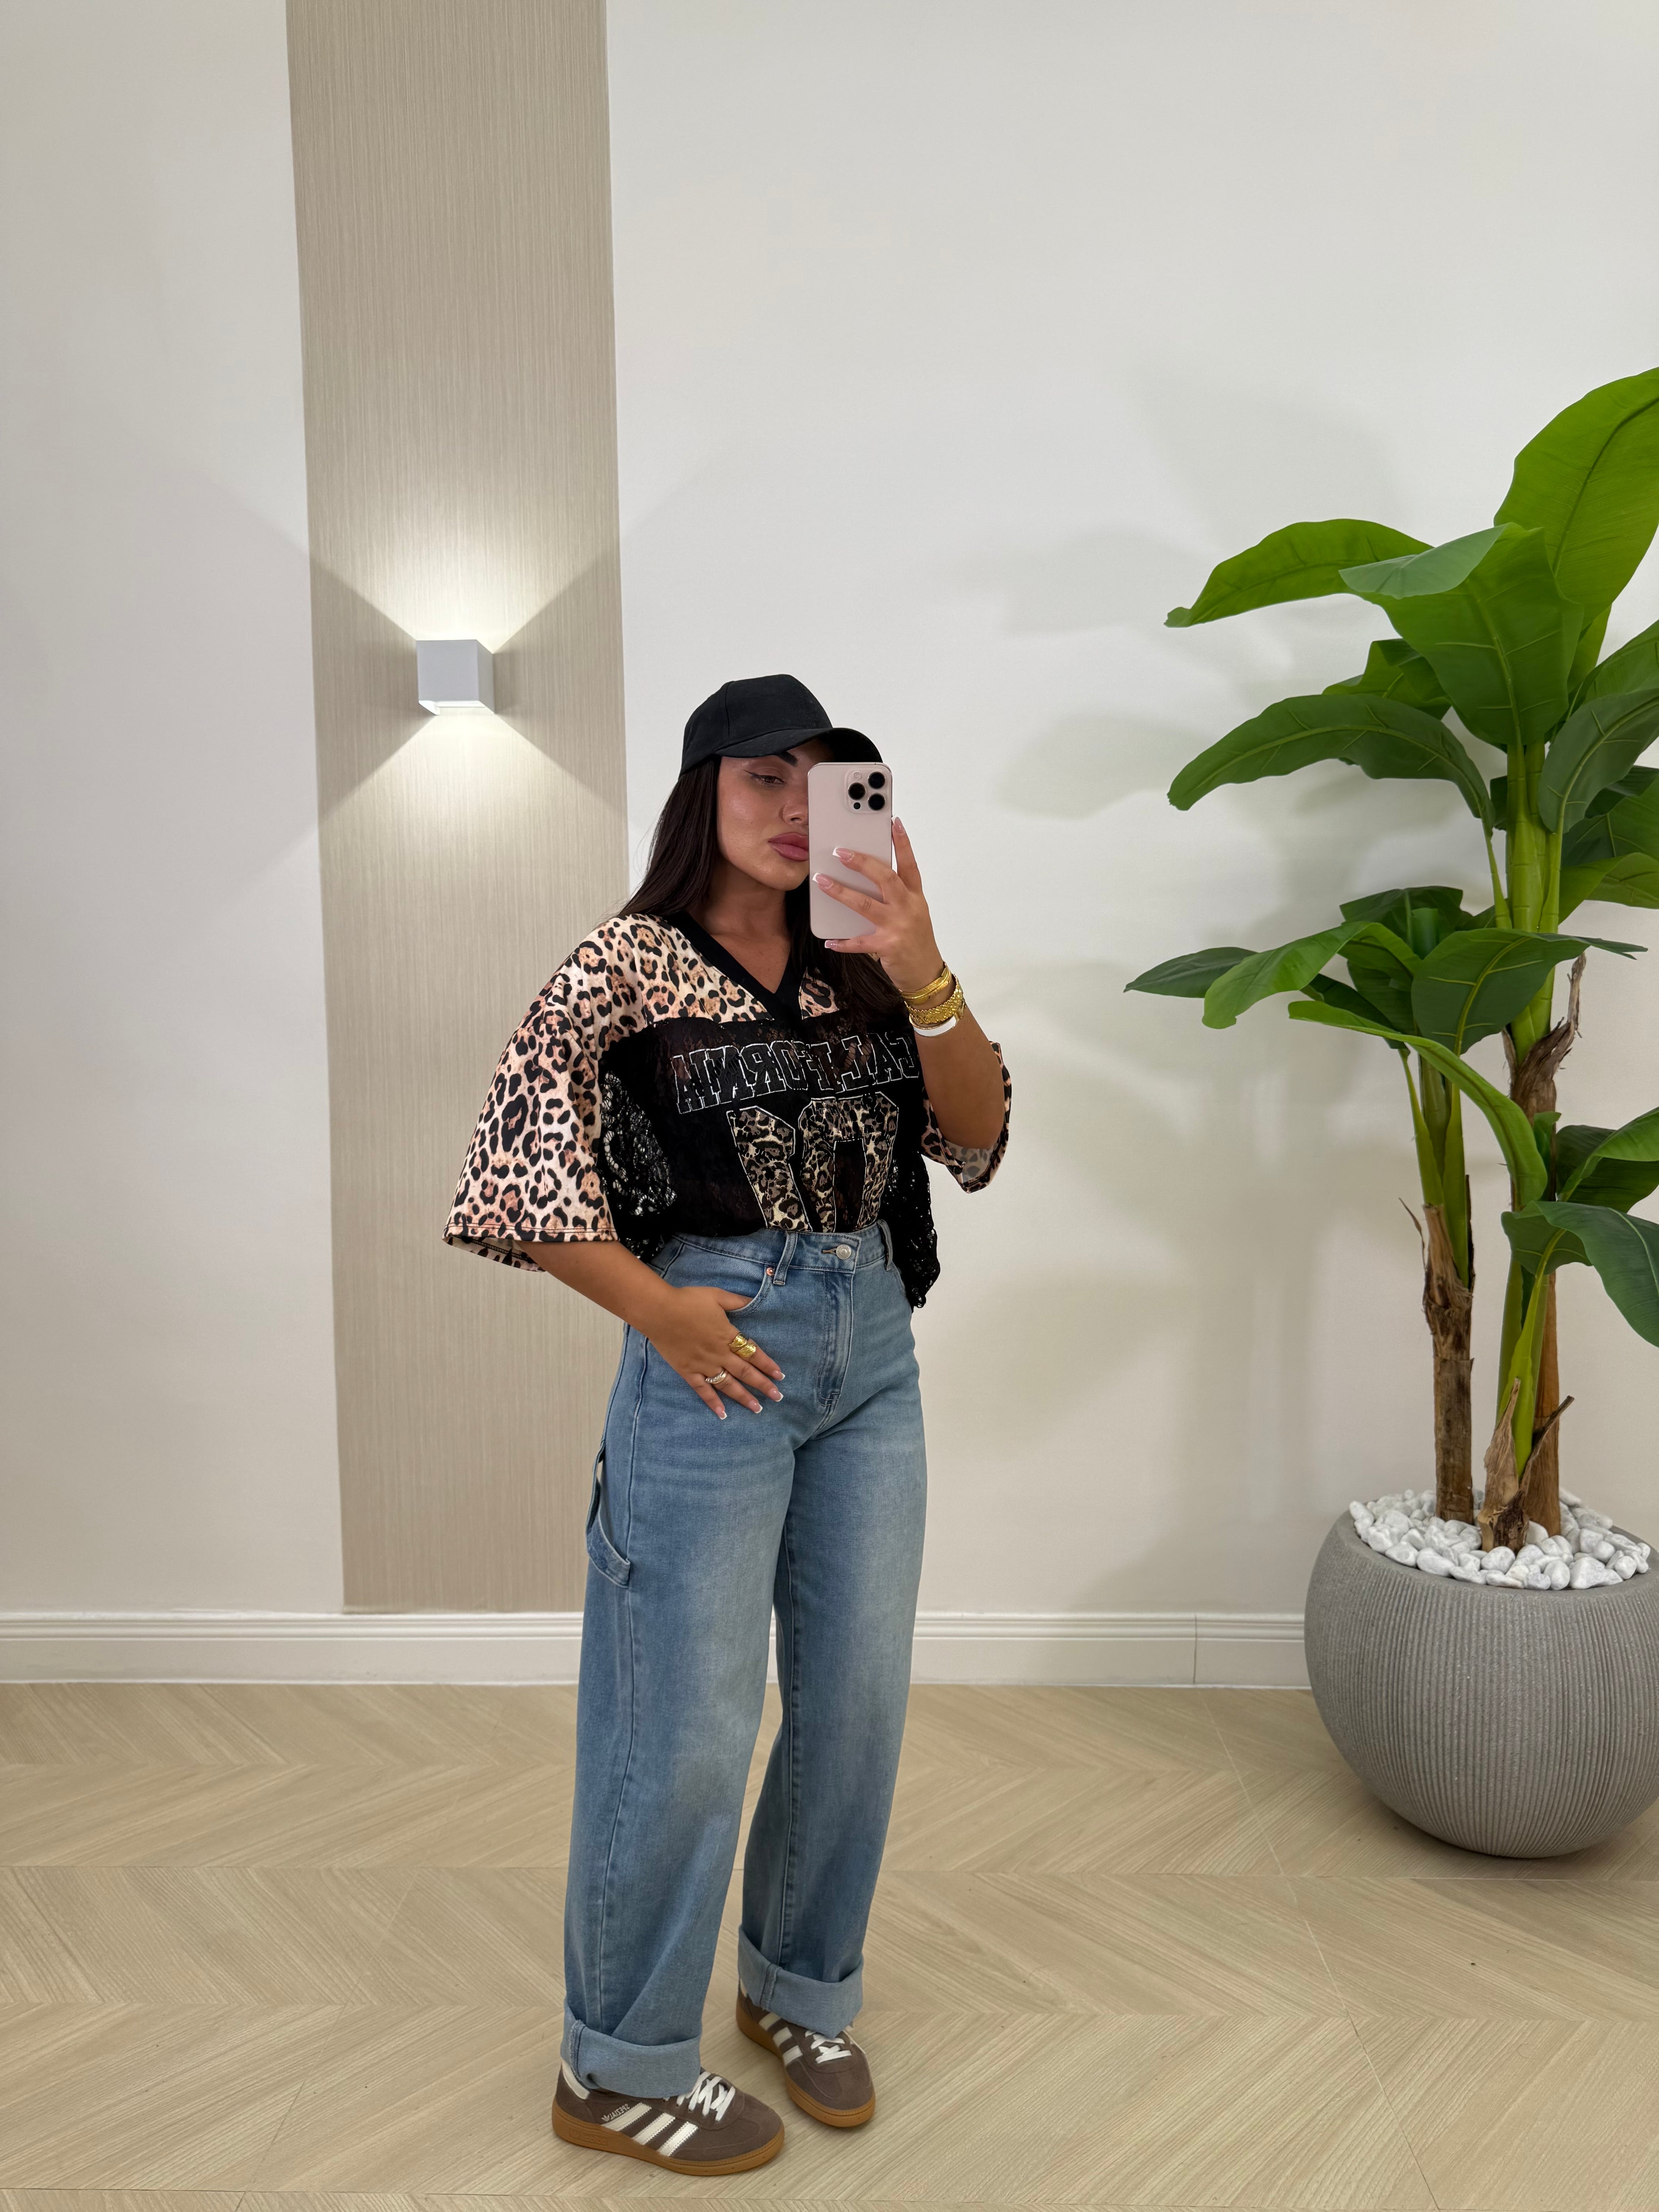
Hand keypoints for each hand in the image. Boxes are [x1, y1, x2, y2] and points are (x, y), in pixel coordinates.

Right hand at [643, 1282, 784, 1419]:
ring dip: (743, 1397)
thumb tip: (755, 1302)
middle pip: (745, 1373)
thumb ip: (738, 1301)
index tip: (780, 1375)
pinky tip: (723, 1414)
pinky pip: (703, 1390)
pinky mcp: (688, 1372)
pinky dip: (713, 1403)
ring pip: (728, 1385)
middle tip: (777, 1397)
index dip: (767, 1364)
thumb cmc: (688, 1301)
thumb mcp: (717, 1296)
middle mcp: (719, 1354)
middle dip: (763, 1385)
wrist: (658, 1311)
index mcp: (727, 1335)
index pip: (753, 1353)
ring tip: (757, 1409)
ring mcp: (703, 1365)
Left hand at [816, 818, 944, 996]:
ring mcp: (898, 927)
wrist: (926, 973)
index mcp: (915, 897)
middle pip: (886, 879)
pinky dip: (843, 942)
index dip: (902, 843)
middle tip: (842, 852)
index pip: (909, 865)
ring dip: (842, 892)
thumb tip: (865, 878)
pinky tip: (830, 941)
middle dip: (863, 863)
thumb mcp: (913, 913)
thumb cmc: (916, 940)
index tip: (894, 823)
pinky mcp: (888, 946)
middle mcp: (908, 908)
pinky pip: (860, 942)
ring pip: (866, 905)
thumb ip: (895, 896)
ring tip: (823, 881)